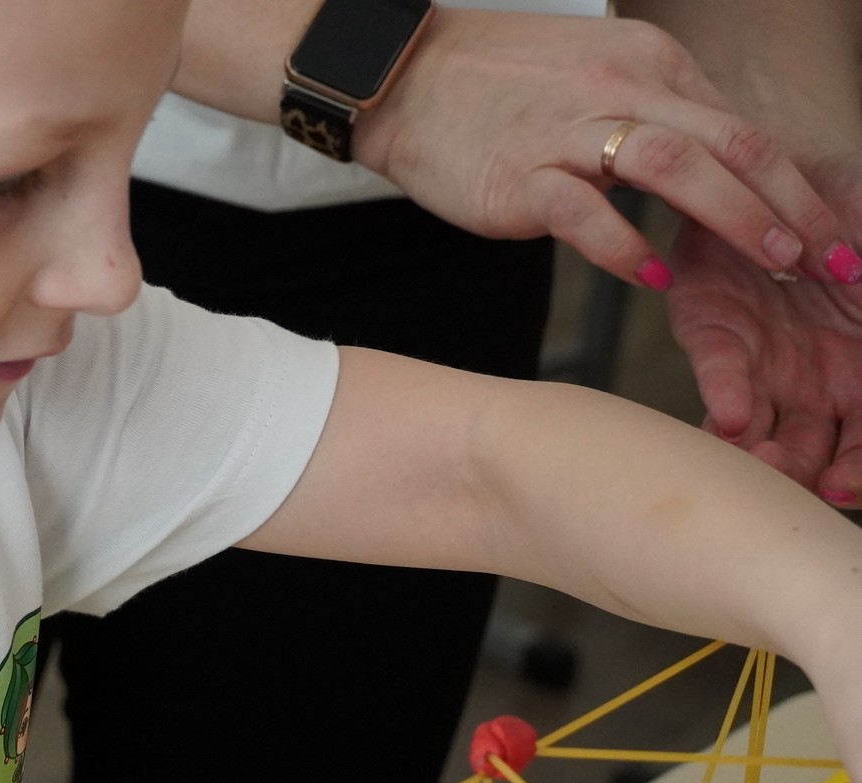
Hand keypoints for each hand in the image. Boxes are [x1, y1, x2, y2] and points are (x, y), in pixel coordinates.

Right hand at [354, 11, 858, 290]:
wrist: (404, 80)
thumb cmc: (494, 88)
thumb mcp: (593, 77)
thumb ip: (652, 115)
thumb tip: (709, 168)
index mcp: (647, 64)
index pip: (739, 126)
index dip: (792, 182)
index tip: (828, 232)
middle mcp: (619, 88)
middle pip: (727, 143)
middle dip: (789, 203)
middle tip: (827, 255)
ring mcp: (568, 132)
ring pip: (674, 166)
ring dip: (734, 216)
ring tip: (772, 262)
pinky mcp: (520, 175)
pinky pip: (583, 210)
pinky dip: (623, 245)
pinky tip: (650, 276)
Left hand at [667, 153, 861, 503]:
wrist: (801, 176)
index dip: (859, 474)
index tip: (842, 486)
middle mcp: (820, 388)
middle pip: (812, 458)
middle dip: (804, 477)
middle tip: (804, 485)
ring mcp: (768, 368)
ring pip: (759, 435)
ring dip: (760, 455)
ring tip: (762, 459)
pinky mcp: (718, 337)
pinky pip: (723, 373)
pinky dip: (727, 396)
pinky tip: (733, 419)